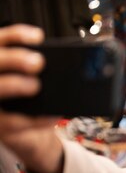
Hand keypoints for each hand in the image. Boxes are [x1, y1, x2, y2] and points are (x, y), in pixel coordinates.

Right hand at [0, 24, 63, 172]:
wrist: (32, 136)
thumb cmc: (36, 104)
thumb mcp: (40, 85)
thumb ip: (45, 74)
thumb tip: (72, 66)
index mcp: (2, 64)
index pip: (1, 40)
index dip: (17, 35)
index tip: (38, 36)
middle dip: (14, 58)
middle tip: (37, 62)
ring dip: (14, 84)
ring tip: (35, 86)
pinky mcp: (0, 125)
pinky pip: (12, 122)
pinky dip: (34, 119)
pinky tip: (50, 116)